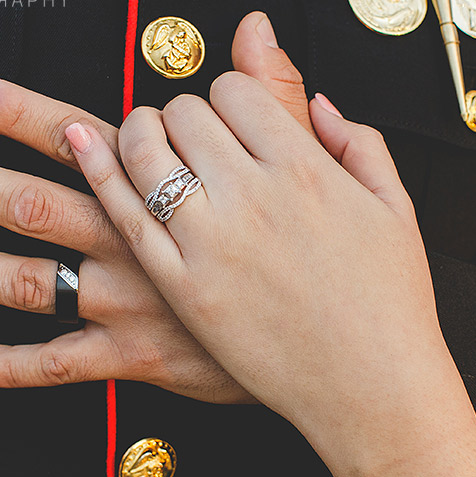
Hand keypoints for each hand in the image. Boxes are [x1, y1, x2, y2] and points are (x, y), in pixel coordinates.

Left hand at [0, 12, 307, 401]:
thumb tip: (257, 31)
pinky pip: (66, 363)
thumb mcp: (321, 163)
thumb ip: (281, 98)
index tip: (25, 105)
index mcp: (184, 189)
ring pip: (37, 277)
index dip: (60, 117)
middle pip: (48, 193)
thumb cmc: (343, 270)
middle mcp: (147, 239)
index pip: (113, 133)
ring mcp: (137, 300)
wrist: (356, 359)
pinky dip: (16, 365)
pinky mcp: (141, 356)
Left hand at [63, 74, 475, 476]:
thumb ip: (357, 141)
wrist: (372, 386)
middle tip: (184, 132)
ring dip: (134, 133)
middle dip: (180, 113)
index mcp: (305, 168)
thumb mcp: (395, 207)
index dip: (227, 91)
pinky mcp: (182, 289)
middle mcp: (252, 195)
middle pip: (184, 115)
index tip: (229, 112)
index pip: (236, 90)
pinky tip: (79, 150)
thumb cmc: (390, 300)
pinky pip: (124, 218)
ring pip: (143, 154)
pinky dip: (97, 177)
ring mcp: (210, 243)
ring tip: (138, 139)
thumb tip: (320, 99)